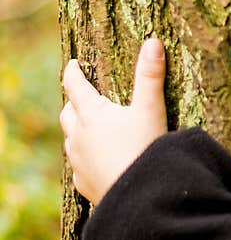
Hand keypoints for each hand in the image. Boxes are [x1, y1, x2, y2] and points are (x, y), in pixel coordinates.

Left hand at [59, 38, 168, 204]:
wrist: (141, 198)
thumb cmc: (146, 149)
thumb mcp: (152, 109)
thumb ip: (151, 76)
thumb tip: (153, 42)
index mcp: (92, 115)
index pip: (75, 86)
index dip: (73, 72)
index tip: (73, 63)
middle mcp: (79, 137)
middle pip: (67, 113)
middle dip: (73, 103)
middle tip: (81, 97)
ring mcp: (80, 163)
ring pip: (71, 141)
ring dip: (78, 132)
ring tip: (89, 130)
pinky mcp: (85, 185)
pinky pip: (79, 168)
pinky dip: (85, 159)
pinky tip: (97, 163)